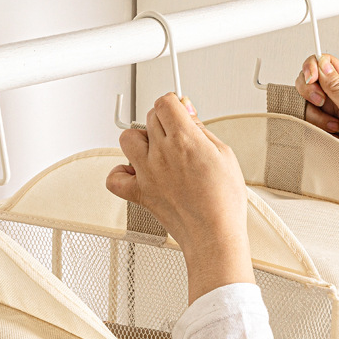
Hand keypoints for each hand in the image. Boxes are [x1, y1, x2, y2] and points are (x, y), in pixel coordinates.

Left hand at [106, 93, 254, 302]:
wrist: (214, 235)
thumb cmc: (224, 202)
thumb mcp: (224, 154)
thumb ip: (202, 129)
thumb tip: (188, 111)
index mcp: (184, 140)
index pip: (165, 102)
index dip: (174, 104)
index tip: (181, 111)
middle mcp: (161, 154)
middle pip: (150, 118)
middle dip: (164, 121)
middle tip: (177, 134)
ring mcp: (146, 173)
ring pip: (128, 139)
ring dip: (140, 140)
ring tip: (157, 151)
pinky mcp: (138, 193)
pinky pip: (114, 177)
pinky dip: (121, 172)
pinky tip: (137, 172)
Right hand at [296, 55, 338, 229]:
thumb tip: (323, 64)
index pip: (325, 62)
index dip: (313, 66)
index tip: (313, 79)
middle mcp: (335, 96)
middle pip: (308, 79)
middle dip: (309, 91)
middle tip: (321, 103)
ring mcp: (324, 113)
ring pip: (302, 101)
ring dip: (314, 114)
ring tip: (333, 126)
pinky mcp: (315, 127)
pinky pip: (301, 119)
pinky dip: (309, 125)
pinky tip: (326, 132)